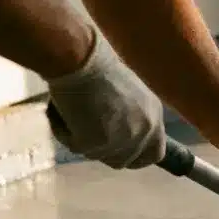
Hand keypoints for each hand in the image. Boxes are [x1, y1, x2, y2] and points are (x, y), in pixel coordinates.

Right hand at [45, 31, 165, 169]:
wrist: (79, 57)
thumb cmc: (96, 66)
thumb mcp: (127, 94)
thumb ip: (130, 117)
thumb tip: (117, 137)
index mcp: (154, 116)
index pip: (155, 154)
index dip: (136, 158)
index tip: (119, 154)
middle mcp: (144, 131)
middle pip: (124, 161)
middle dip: (103, 150)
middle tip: (85, 129)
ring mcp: (123, 139)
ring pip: (96, 155)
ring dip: (81, 137)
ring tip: (74, 110)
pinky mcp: (98, 143)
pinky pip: (75, 146)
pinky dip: (64, 131)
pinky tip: (63, 110)